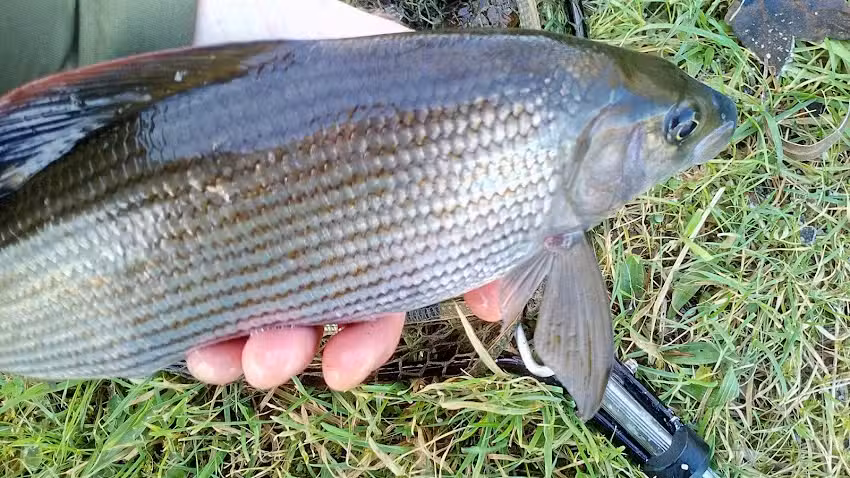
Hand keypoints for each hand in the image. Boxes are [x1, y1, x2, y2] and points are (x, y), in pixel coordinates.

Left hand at [185, 0, 503, 390]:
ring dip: (264, 354)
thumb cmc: (334, 58)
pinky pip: (203, 300)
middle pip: (326, 315)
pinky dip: (204, 338)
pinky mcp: (203, 236)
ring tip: (250, 365)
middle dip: (322, 351)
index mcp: (368, 218)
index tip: (358, 365)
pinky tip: (200, 349)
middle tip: (310, 369)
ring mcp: (258, 240)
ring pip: (264, 319)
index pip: (382, 291)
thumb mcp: (413, 91)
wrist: (238, 13)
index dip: (376, 334)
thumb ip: (469, 150)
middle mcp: (316, 238)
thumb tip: (540, 238)